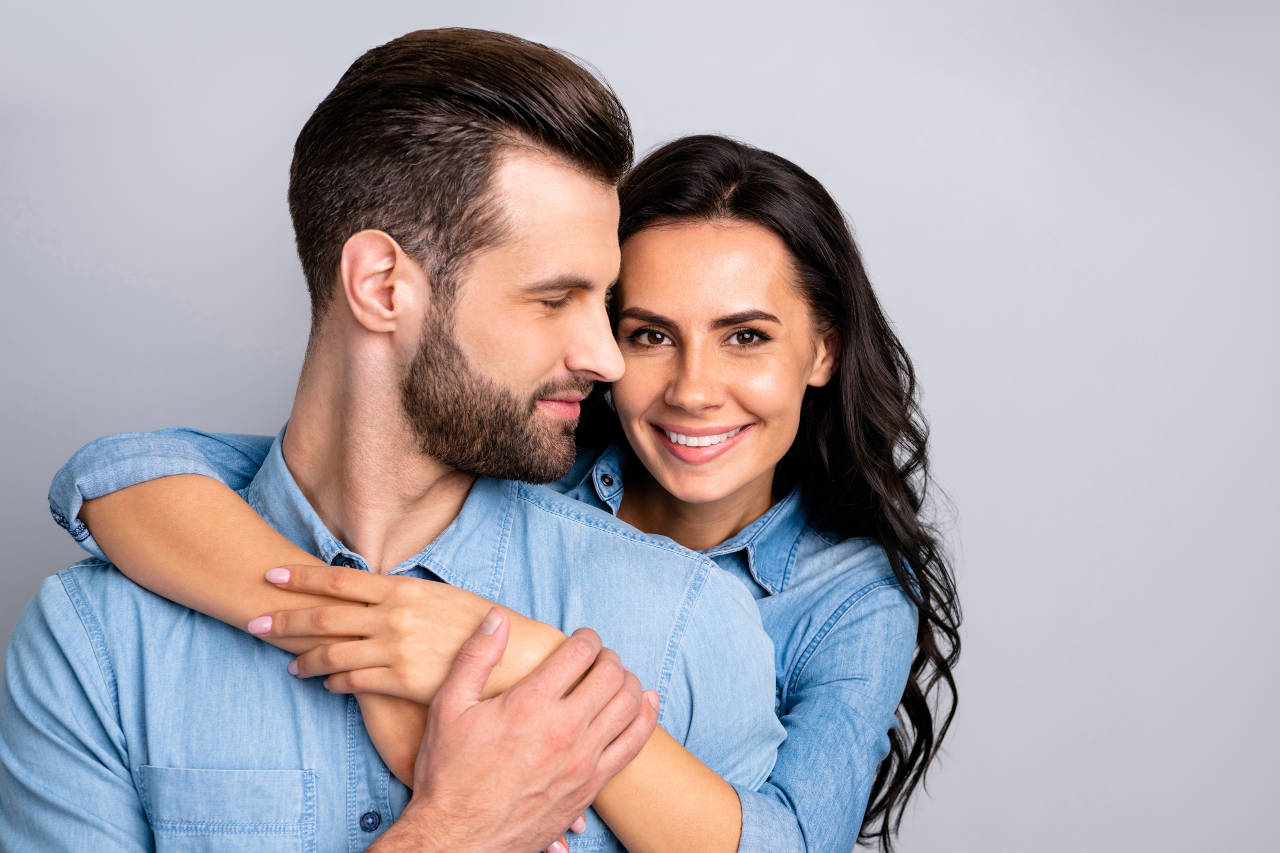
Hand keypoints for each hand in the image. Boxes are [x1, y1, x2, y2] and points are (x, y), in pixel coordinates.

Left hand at [248, 564, 492, 702]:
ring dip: (305, 659)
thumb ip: (403, 594)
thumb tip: (377, 588)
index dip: (302, 578)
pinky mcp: (401, 680)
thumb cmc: (477, 625)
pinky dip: (334, 683)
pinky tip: (326, 685)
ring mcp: (396, 649)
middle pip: (325, 615)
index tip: (272, 575)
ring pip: (334, 653)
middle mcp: (394, 616)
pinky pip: (355, 682)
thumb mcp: (440, 596)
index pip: (340, 580)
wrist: (511, 656)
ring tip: (290, 666)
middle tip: (253, 621)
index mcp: (402, 590)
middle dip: (284, 618)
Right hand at [385, 606, 658, 852]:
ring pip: (629, 705)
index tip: (581, 638)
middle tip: (597, 656)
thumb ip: (476, 656)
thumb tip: (498, 617)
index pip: (579, 652)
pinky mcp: (591, 786)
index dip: (586, 637)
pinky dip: (646, 717)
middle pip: (611, 674)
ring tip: (616, 678)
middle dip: (608, 656)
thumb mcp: (449, 707)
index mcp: (530, 704)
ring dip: (628, 682)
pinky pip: (634, 743)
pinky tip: (644, 703)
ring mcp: (583, 760)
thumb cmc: (448, 773)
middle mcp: (564, 729)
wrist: (458, 839)